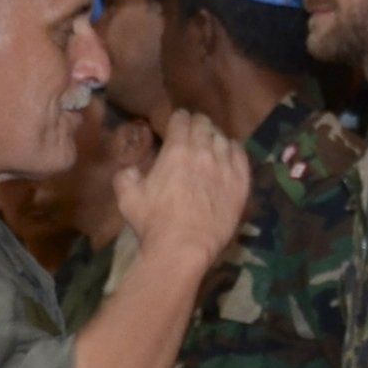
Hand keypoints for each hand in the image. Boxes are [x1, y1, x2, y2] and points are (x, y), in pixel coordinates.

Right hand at [114, 109, 249, 273]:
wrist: (183, 247)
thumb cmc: (153, 223)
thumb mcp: (127, 198)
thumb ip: (126, 177)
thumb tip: (131, 169)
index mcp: (175, 150)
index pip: (181, 120)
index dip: (178, 119)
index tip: (177, 123)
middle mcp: (202, 152)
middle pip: (204, 124)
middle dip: (197, 124)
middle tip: (194, 131)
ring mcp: (224, 167)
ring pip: (222, 138)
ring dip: (214, 138)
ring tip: (211, 144)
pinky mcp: (240, 183)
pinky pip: (241, 156)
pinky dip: (234, 150)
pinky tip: (230, 152)